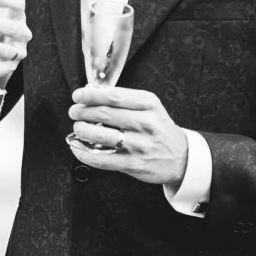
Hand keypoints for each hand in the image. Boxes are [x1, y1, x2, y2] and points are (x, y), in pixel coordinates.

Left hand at [67, 85, 188, 186]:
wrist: (182, 157)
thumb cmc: (158, 128)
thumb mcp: (149, 107)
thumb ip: (124, 98)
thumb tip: (91, 92)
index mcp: (148, 104)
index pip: (114, 96)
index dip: (91, 95)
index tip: (78, 95)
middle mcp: (146, 123)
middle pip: (105, 114)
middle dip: (83, 111)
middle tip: (74, 111)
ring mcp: (140, 145)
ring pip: (102, 135)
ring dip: (82, 130)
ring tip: (78, 128)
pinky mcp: (134, 164)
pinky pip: (102, 159)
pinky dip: (84, 153)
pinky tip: (77, 147)